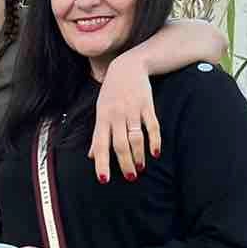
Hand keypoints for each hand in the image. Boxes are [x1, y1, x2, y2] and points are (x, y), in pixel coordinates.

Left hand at [92, 53, 162, 182]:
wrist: (128, 67)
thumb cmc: (111, 93)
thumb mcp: (100, 111)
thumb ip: (98, 134)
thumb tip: (91, 156)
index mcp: (102, 119)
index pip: (100, 144)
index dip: (101, 163)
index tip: (104, 180)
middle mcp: (116, 116)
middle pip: (119, 145)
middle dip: (124, 163)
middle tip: (130, 177)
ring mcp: (132, 111)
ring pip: (135, 138)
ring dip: (138, 155)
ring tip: (140, 168)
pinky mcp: (147, 105)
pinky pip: (152, 126)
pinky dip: (154, 141)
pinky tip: (155, 153)